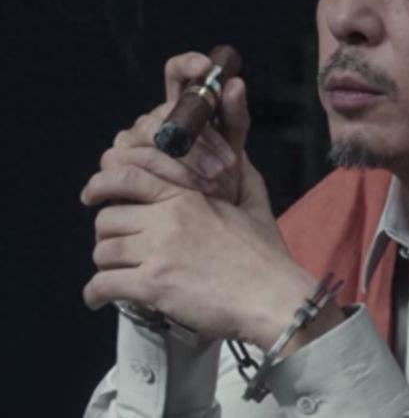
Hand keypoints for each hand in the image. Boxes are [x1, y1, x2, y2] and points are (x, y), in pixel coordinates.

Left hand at [81, 166, 322, 348]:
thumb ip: (242, 177)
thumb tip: (239, 156)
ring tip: (116, 274)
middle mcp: (168, 219)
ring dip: (105, 265)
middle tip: (117, 248)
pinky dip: (95, 293)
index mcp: (188, 197)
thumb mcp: (256, 205)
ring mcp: (159, 252)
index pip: (128, 177)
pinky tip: (99, 298)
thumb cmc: (266, 256)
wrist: (272, 296)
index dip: (101, 184)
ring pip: (103, 252)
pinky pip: (104, 285)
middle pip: (108, 219)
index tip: (91, 195)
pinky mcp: (153, 286)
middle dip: (107, 235)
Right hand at [100, 52, 256, 212]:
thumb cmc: (218, 183)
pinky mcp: (114, 169)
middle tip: (228, 165)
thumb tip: (236, 83)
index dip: (187, 65)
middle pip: (165, 113)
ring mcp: (128, 143)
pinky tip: (187, 195)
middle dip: (201, 140)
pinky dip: (167, 180)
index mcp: (180, 109)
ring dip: (188, 164)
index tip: (206, 68)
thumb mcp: (232, 149)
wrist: (201, 225)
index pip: (175, 74)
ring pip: (152, 139)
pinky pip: (135, 166)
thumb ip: (234, 117)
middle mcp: (151, 121)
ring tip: (216, 184)